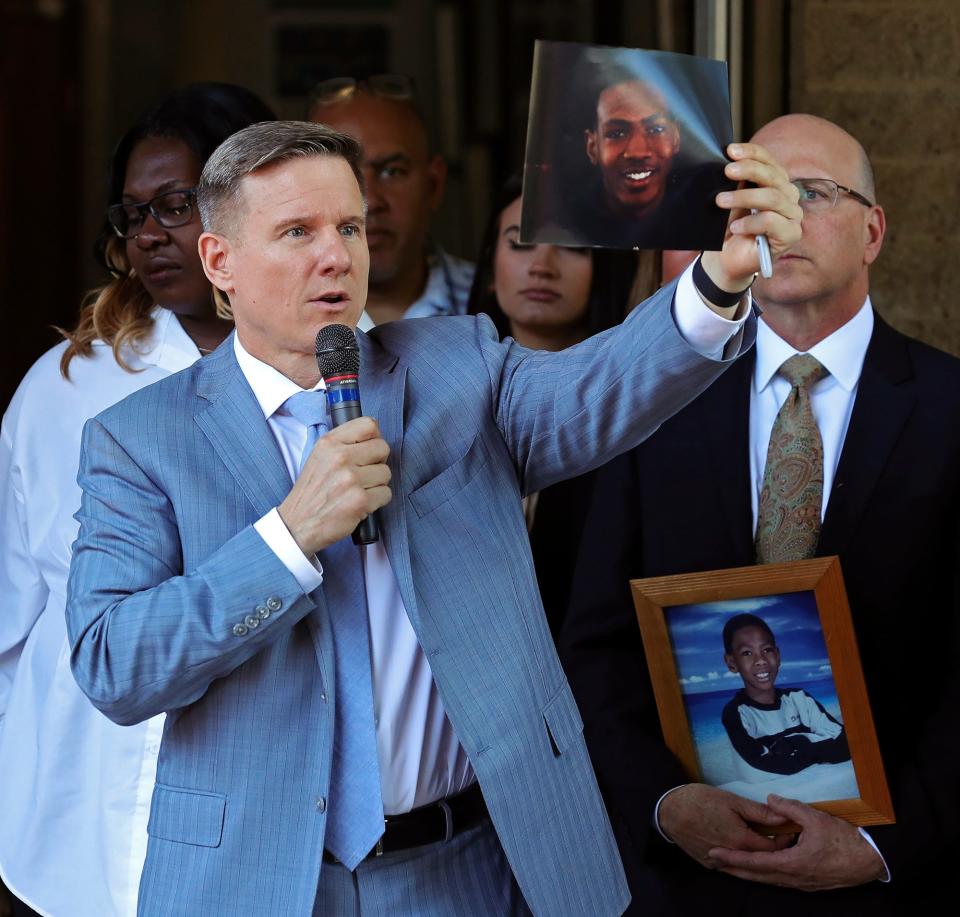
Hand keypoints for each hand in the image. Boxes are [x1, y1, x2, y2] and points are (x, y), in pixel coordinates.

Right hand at [278, 416, 391, 555]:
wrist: (298, 524)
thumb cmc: (312, 491)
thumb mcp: (319, 456)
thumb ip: (344, 442)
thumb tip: (375, 433)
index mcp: (329, 443)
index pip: (369, 425)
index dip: (374, 438)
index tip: (368, 450)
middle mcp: (340, 457)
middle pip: (383, 448)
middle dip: (378, 462)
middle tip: (364, 473)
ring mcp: (351, 479)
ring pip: (386, 472)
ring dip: (377, 483)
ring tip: (359, 490)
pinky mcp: (361, 500)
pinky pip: (386, 493)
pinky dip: (377, 501)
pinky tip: (361, 503)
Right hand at [658, 783, 792, 869]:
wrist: (669, 810)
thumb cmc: (700, 800)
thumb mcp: (732, 800)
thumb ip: (759, 812)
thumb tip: (782, 817)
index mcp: (741, 841)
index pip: (772, 848)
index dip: (783, 840)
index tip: (788, 831)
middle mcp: (732, 857)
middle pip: (759, 858)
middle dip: (770, 849)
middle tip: (775, 836)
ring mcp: (719, 863)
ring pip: (744, 864)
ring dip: (753, 855)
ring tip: (755, 840)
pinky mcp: (708, 864)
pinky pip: (728, 864)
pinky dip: (736, 857)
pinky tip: (735, 845)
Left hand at [701, 142, 802, 293]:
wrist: (726, 259)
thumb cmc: (729, 227)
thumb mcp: (730, 201)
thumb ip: (735, 182)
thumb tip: (728, 161)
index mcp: (776, 182)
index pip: (769, 160)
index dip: (751, 152)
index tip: (730, 150)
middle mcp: (788, 196)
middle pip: (773, 176)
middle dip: (749, 170)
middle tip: (726, 171)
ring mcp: (792, 215)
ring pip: (772, 197)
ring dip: (743, 197)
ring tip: (720, 201)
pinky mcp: (791, 235)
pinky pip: (771, 221)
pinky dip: (750, 223)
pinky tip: (734, 228)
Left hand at [709, 794, 887, 889]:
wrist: (870, 861)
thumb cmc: (844, 840)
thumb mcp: (816, 818)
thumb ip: (790, 808)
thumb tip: (769, 799)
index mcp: (792, 864)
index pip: (755, 863)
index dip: (733, 858)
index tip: (714, 854)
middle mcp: (794, 879)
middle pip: (757, 876)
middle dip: (734, 869)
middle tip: (713, 862)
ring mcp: (801, 883)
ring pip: (768, 880)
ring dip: (747, 873)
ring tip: (729, 866)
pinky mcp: (808, 883)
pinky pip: (780, 881)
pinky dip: (764, 875)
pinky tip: (758, 869)